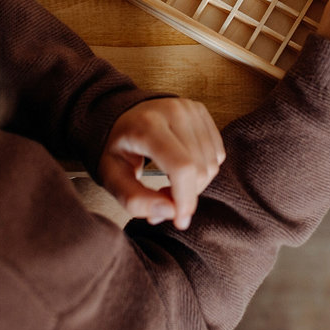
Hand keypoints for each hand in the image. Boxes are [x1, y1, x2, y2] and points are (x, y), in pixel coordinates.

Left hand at [98, 98, 224, 229]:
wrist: (124, 114)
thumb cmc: (118, 147)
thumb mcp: (112, 177)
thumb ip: (135, 200)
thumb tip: (170, 212)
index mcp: (147, 125)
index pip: (182, 167)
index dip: (185, 199)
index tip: (179, 221)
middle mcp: (173, 111)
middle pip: (200, 168)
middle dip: (186, 194)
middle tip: (162, 196)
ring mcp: (190, 108)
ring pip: (212, 163)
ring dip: (195, 183)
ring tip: (169, 181)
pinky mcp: (201, 111)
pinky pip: (217, 153)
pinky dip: (203, 169)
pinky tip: (182, 167)